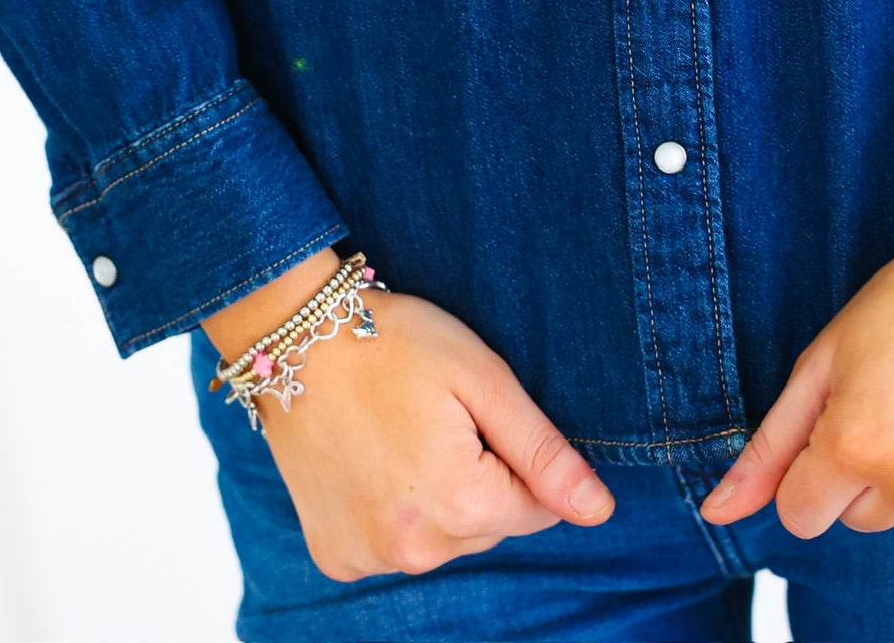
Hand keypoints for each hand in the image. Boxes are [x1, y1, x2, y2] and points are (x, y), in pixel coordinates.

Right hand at [203, 249, 615, 579]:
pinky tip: (372, 461)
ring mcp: (369, 557)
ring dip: (438, 497)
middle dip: (479, 476)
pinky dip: (394, 511)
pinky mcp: (336, 555)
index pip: (536, 508)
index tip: (471, 410)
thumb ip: (542, 451)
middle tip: (432, 414)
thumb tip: (599, 510)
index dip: (514, 452)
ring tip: (399, 432)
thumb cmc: (392, 341)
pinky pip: (394, 544)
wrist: (294, 335)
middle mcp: (414, 550)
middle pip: (489, 526)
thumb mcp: (480, 378)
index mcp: (459, 505)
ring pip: (444, 538)